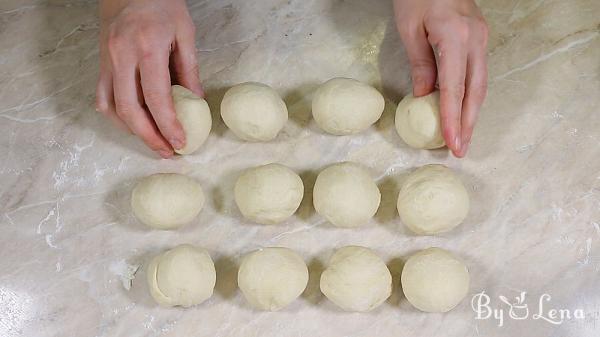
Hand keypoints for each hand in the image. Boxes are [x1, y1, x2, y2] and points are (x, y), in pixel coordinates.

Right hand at [95, 0, 202, 157]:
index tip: (180, 142)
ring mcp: (107, 60)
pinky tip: (133, 124)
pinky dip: (116, 115)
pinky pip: (103, 97)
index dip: (168, 125)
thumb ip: (189, 68)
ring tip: (153, 142)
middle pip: (130, 110)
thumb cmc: (161, 3)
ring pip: (113, 107)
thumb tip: (196, 101)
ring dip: (133, 131)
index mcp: (147, 48)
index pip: (157, 97)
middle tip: (167, 151)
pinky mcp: (101, 62)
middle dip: (150, 137)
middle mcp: (122, 57)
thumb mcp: (185, 32)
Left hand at [393, 0, 488, 156]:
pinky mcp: (479, 36)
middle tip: (461, 149)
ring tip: (463, 136)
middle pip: (476, 91)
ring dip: (473, 112)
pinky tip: (464, 109)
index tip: (452, 142)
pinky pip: (477, 72)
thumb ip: (420, 63)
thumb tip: (425, 97)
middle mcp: (475, 40)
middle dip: (469, 123)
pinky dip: (471, 94)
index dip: (453, 119)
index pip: (455, 88)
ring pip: (481, 83)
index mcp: (456, 38)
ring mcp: (481, 37)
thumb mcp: (409, 28)